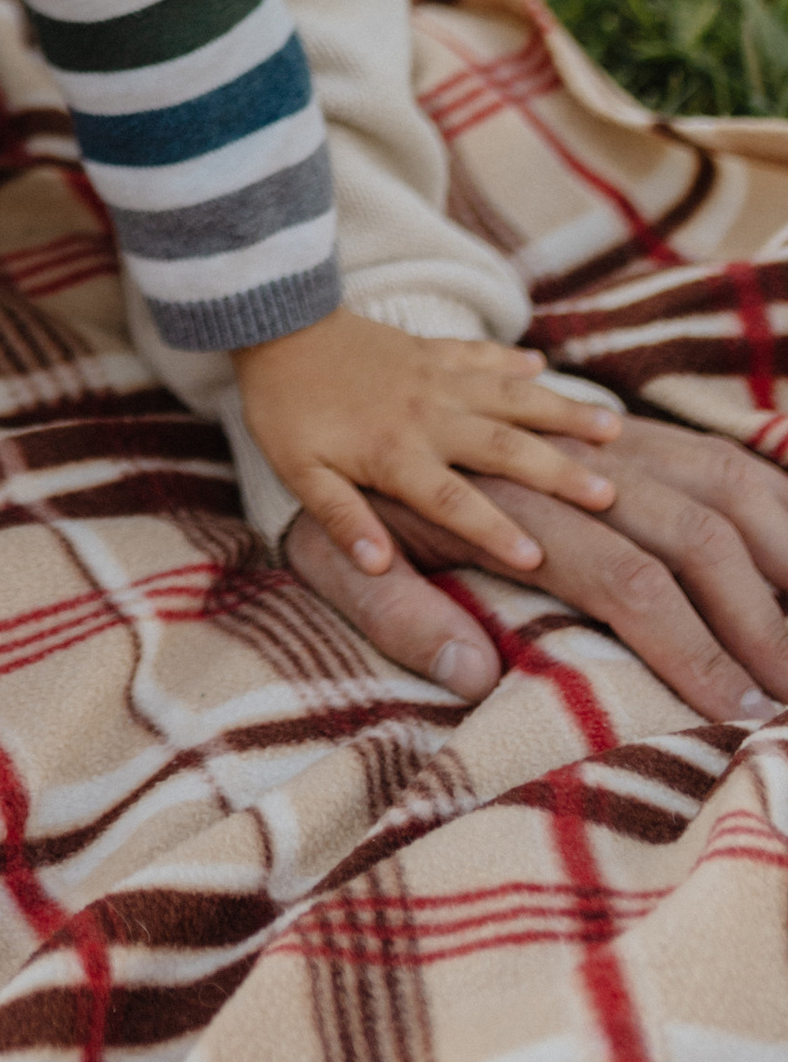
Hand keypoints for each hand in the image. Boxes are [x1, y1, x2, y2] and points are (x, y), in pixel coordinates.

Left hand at [236, 305, 620, 577]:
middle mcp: (428, 413)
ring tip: (612, 426)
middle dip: (557, 471)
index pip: (452, 499)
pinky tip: (544, 366)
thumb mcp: (299, 472)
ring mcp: (435, 375)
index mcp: (394, 452)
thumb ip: (340, 517)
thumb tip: (376, 566)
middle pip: (503, 447)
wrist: (274, 323)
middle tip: (610, 494)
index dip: (492, 529)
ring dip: (561, 410)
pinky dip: (512, 359)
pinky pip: (480, 354)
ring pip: (510, 395)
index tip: (538, 557)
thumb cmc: (284, 408)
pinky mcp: (431, 347)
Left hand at [283, 414, 787, 728]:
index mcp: (505, 499)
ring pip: (714, 474)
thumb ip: (391, 606)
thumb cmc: (326, 467)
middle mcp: (560, 458)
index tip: (736, 712)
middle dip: (758, 613)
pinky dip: (766, 497)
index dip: (688, 647)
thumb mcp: (321, 542)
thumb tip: (470, 674)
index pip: (625, 578)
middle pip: (692, 528)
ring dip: (780, 548)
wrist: (319, 349)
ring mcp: (587, 429)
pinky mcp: (600, 420)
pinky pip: (703, 449)